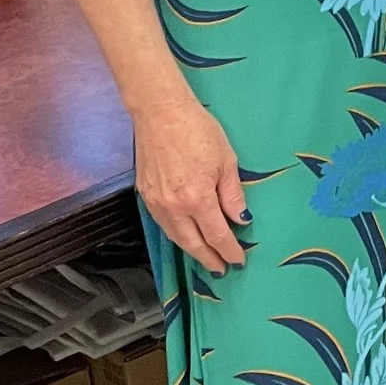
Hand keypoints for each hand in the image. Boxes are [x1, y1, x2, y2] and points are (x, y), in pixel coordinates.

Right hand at [135, 92, 247, 273]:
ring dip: (191, 250)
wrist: (161, 114)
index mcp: (197, 199)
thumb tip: (240, 219)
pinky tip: (185, 236)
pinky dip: (175, 235)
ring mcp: (155, 203)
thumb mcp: (226, 161)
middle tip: (221, 270)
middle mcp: (173, 207)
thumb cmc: (199, 132)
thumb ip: (232, 194)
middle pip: (192, 243)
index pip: (217, 235)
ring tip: (205, 258)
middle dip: (208, 258)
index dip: (229, 250)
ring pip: (175, 236)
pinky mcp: (144, 195)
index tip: (238, 261)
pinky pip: (162, 224)